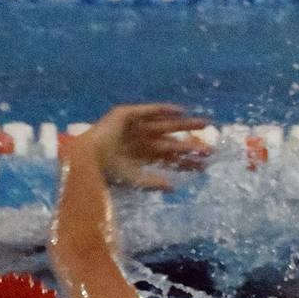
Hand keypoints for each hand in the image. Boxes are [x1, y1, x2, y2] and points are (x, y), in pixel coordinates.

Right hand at [81, 104, 209, 190]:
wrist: (88, 160)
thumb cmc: (107, 173)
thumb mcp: (135, 180)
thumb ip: (153, 183)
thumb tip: (174, 188)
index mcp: (143, 156)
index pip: (170, 159)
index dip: (187, 161)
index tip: (205, 164)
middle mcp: (142, 141)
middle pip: (172, 142)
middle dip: (191, 144)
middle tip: (210, 146)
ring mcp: (135, 127)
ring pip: (165, 126)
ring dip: (184, 124)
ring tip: (204, 123)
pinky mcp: (126, 115)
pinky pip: (149, 110)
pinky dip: (163, 109)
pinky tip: (180, 110)